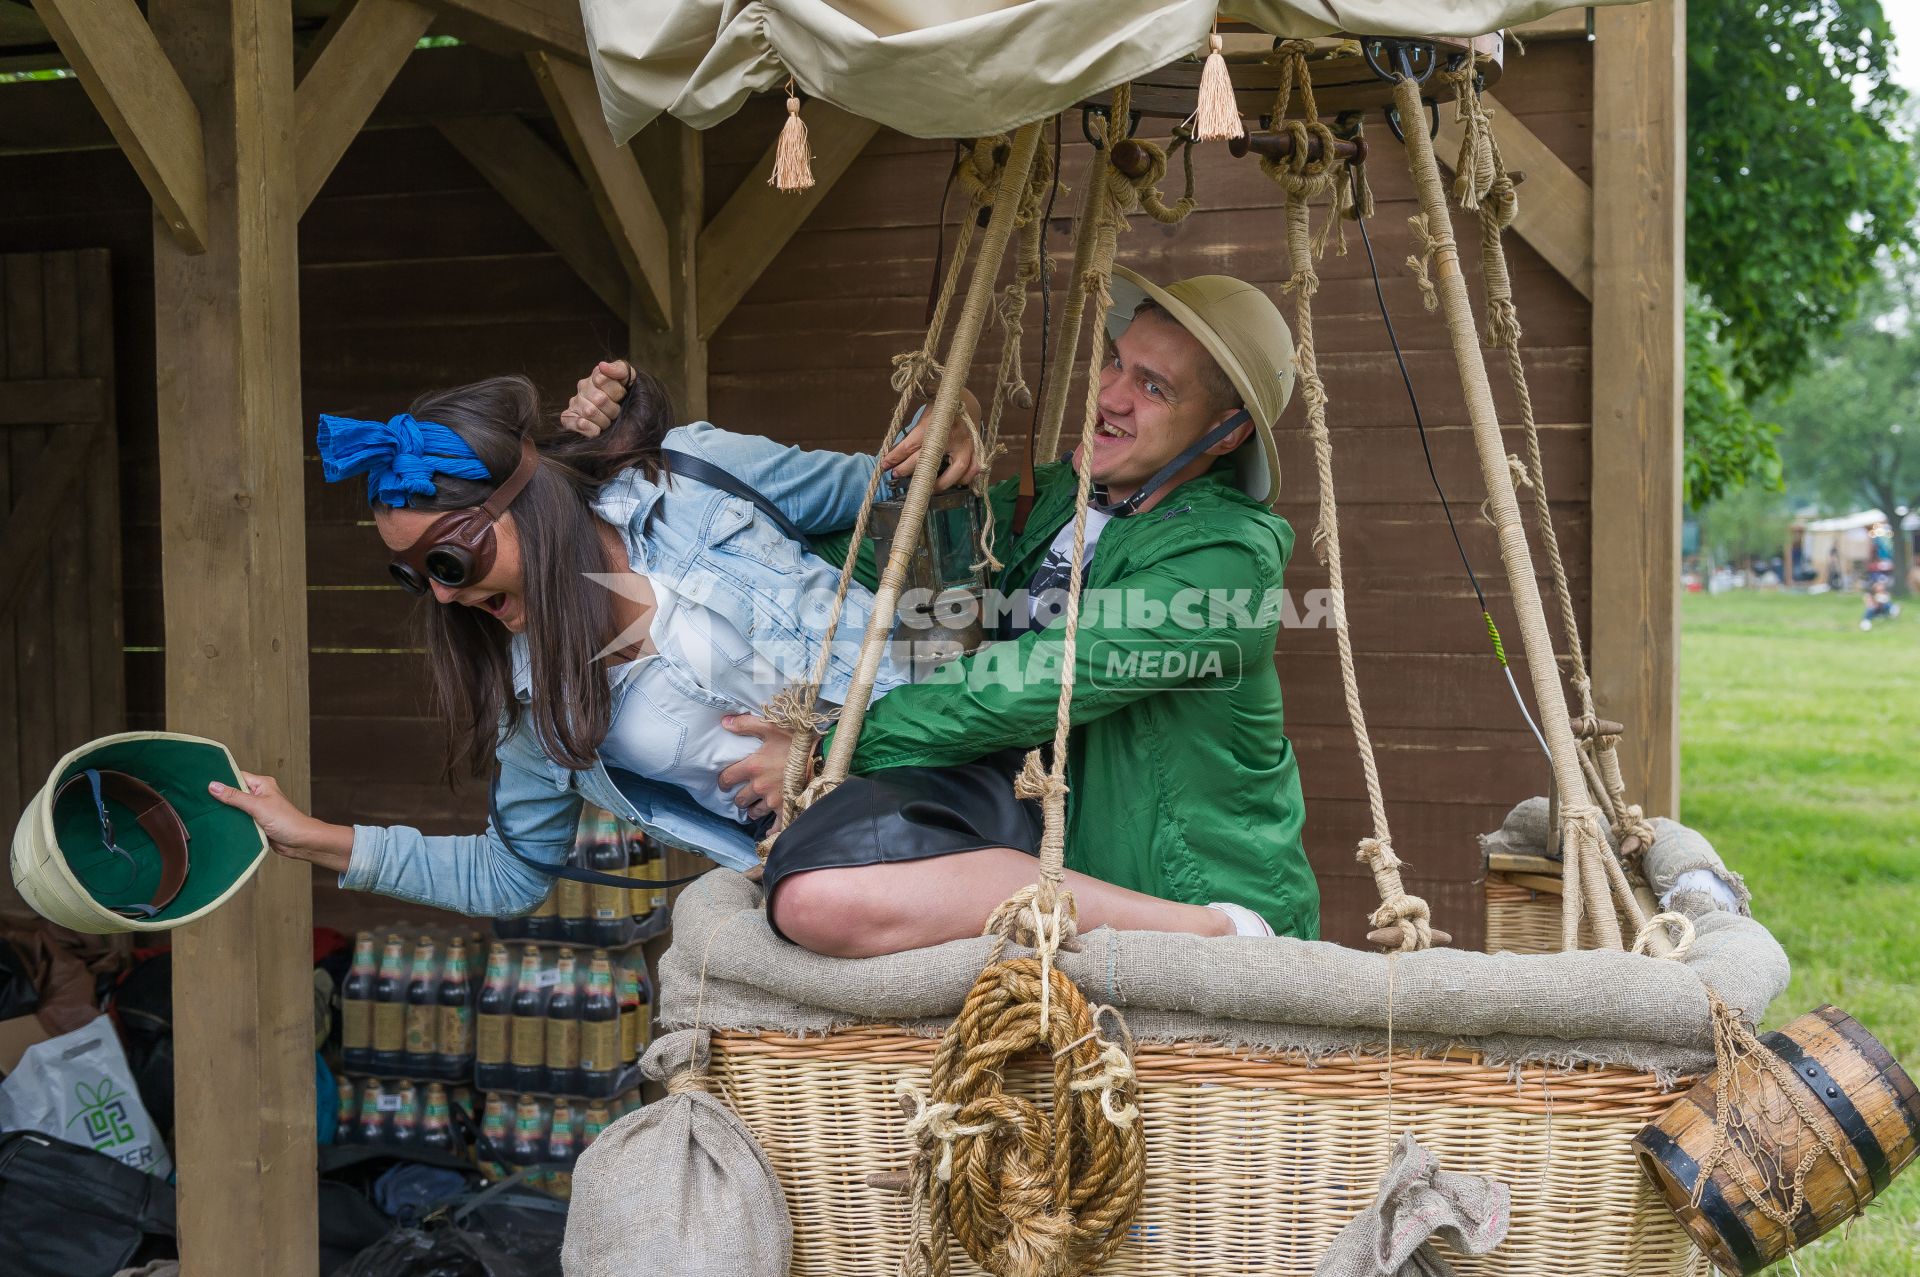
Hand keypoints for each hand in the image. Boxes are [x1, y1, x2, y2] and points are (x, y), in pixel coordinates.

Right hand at [208, 771, 354, 873]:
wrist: (300, 842)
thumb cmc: (286, 821)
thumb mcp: (257, 806)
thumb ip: (235, 797)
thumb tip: (213, 786)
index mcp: (262, 784)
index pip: (236, 776)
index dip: (221, 779)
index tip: (201, 782)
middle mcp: (259, 794)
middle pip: (234, 792)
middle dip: (220, 797)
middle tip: (198, 799)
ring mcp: (257, 809)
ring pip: (235, 807)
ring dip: (224, 811)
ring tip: (203, 812)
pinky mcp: (256, 823)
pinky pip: (239, 820)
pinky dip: (230, 822)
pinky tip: (216, 824)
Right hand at [560, 359, 630, 437]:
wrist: (622, 420)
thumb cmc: (626, 398)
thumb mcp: (628, 379)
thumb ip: (619, 369)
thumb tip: (602, 366)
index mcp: (597, 377)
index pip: (601, 379)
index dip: (616, 392)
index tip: (622, 396)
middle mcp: (583, 388)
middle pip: (599, 399)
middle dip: (613, 409)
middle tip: (615, 413)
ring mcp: (575, 403)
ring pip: (590, 412)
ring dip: (604, 421)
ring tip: (607, 421)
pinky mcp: (568, 419)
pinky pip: (579, 424)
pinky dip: (590, 429)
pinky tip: (596, 429)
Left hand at [717, 714, 801, 824]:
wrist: (822, 756)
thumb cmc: (796, 740)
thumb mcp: (771, 727)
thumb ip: (746, 724)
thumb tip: (724, 722)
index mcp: (752, 767)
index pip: (727, 779)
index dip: (723, 781)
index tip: (725, 782)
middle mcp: (759, 787)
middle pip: (739, 799)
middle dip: (739, 797)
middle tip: (743, 793)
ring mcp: (773, 800)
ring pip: (754, 812)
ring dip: (753, 809)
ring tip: (756, 805)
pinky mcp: (786, 809)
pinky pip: (775, 827)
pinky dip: (770, 830)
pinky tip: (768, 830)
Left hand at [881, 388, 984, 490]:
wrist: (966, 399)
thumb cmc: (941, 407)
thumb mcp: (923, 413)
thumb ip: (913, 431)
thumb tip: (895, 450)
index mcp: (937, 425)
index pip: (911, 446)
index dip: (895, 457)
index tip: (885, 464)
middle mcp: (953, 437)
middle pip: (928, 461)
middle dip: (907, 470)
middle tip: (896, 474)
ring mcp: (967, 446)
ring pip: (956, 472)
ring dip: (939, 484)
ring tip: (924, 487)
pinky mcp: (977, 450)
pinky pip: (973, 471)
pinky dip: (964, 480)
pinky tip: (953, 484)